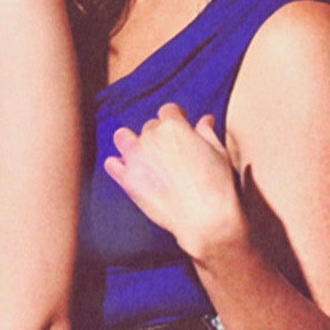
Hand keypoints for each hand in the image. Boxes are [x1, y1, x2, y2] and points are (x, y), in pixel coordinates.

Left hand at [104, 104, 246, 262]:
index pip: (168, 110)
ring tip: (143, 156)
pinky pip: (112, 164)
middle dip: (159, 136)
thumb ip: (207, 132)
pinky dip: (118, 165)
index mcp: (174, 126)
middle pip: (149, 127)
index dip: (175, 118)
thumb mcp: (218, 152)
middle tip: (170, 154)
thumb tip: (205, 119)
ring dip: (131, 142)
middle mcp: (151, 137)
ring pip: (123, 138)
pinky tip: (130, 171)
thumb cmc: (217, 185)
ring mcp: (136, 158)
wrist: (205, 218)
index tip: (180, 127)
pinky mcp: (127, 180)